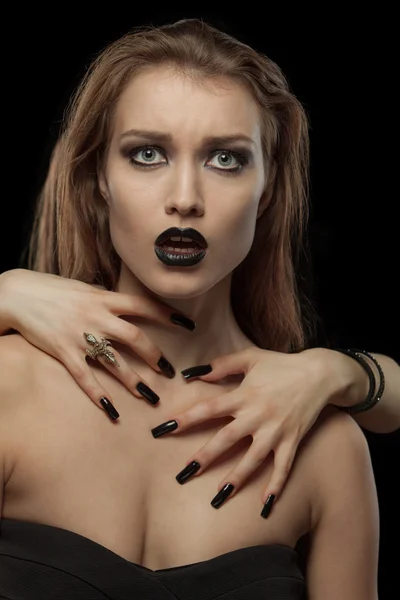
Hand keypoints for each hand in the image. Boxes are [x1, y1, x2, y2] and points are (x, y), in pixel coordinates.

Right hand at [0, 269, 194, 414]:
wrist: (17, 294)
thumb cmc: (52, 290)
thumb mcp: (84, 289)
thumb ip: (105, 300)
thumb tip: (124, 307)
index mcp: (103, 298)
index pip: (143, 305)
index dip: (168, 315)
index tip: (188, 325)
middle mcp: (96, 316)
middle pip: (134, 338)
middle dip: (154, 355)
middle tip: (168, 371)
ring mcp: (79, 335)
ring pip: (113, 361)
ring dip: (133, 380)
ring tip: (148, 395)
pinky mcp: (63, 351)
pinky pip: (84, 376)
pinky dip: (97, 394)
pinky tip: (109, 409)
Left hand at [151, 347, 336, 514]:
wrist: (320, 374)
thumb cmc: (281, 365)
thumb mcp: (250, 357)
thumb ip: (221, 364)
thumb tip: (192, 373)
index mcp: (244, 395)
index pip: (208, 408)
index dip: (186, 419)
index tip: (164, 429)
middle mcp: (258, 415)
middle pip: (226, 439)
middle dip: (204, 457)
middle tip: (183, 473)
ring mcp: (276, 431)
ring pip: (252, 459)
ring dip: (236, 478)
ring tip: (219, 495)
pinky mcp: (292, 441)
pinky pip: (283, 468)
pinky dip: (275, 487)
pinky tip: (265, 506)